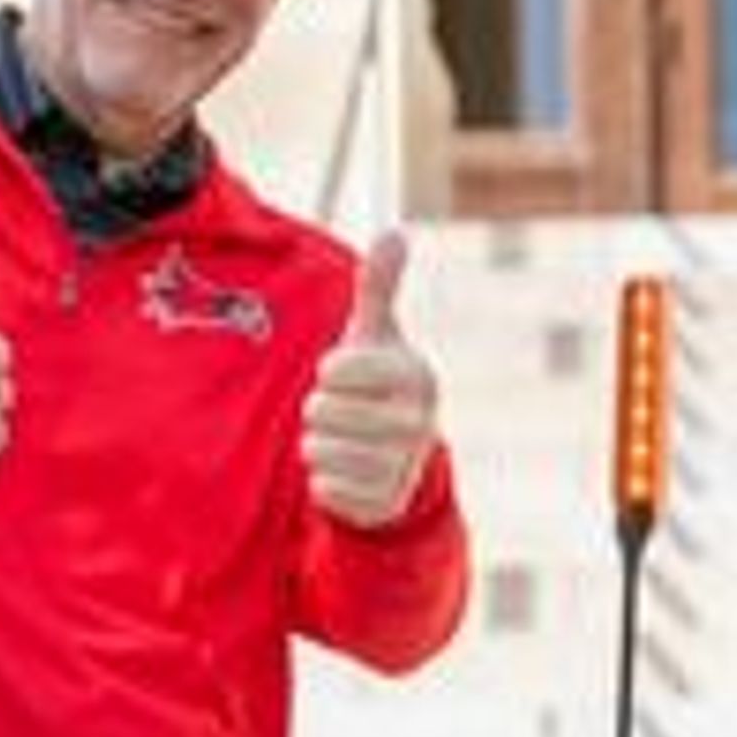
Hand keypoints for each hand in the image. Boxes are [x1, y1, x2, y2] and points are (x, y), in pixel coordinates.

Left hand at [303, 227, 437, 527]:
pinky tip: (346, 473)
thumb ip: (379, 287)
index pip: (336, 370)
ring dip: (319, 445)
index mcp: (416, 377)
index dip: (330, 372)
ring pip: (319, 449)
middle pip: (322, 411)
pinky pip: (324, 487)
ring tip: (344, 440)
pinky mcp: (384, 503)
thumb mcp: (375, 335)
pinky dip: (324, 481)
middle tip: (345, 413)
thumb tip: (395, 232)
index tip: (347, 376)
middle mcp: (418, 423)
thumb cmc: (377, 385)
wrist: (396, 458)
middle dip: (321, 412)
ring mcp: (403, 466)